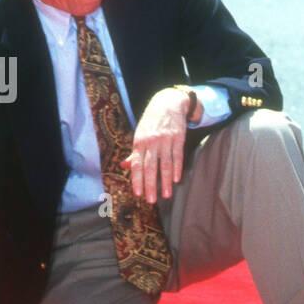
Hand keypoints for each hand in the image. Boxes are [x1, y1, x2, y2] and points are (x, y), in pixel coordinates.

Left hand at [126, 87, 195, 202]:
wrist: (168, 102)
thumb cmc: (151, 122)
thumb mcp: (140, 134)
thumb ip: (134, 152)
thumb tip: (124, 166)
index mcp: (139, 142)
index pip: (136, 164)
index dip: (137, 179)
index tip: (138, 194)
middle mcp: (152, 141)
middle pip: (150, 167)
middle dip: (150, 185)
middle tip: (151, 201)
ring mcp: (166, 139)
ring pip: (165, 164)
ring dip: (165, 181)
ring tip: (166, 196)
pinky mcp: (179, 137)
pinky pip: (178, 156)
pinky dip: (177, 169)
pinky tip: (176, 180)